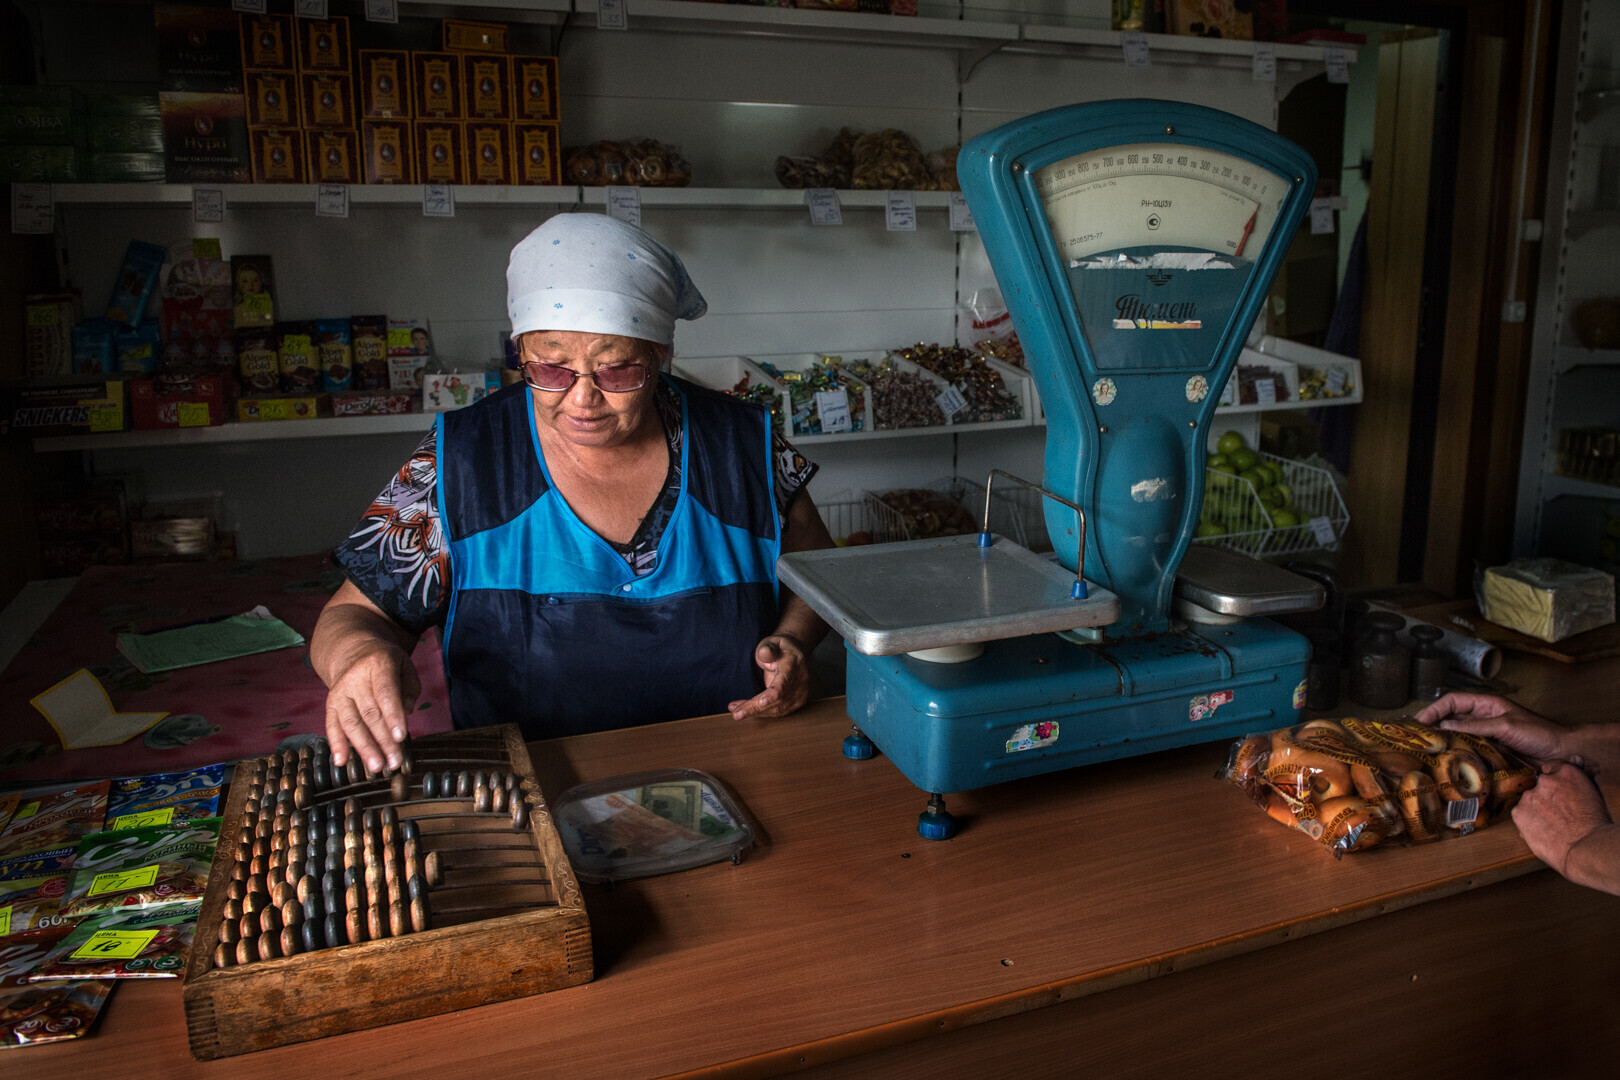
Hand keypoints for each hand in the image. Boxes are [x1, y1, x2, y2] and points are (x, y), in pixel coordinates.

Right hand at [323, 641, 420, 772]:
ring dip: (364, 748)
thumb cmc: (384, 663)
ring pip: (351, 723)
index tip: (401, 737)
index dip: (393, 716)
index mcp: (378, 664)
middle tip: (394, 761)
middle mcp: (355, 678)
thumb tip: (406, 712)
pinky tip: (342, 761)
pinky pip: (332, 725)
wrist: (352, 652)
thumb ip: (410, 687)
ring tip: (376, 767)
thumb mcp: (404, 664)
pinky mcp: (330, 704)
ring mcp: (340, 692)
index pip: (386, 693)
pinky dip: (336, 744)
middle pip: (370, 713)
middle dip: (383, 740)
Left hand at [729, 634, 810, 720]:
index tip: (761, 702)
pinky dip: (762, 713)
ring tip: (737, 711)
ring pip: (778, 709)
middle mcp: (800, 680)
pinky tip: (747, 710)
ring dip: (756, 712)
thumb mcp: (771, 643)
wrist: (793, 653)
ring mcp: (800, 692)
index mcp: (794, 664)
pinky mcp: (796, 701)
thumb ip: (767, 649)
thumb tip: (764, 653)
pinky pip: (779, 711)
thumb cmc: (778, 648)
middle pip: (778, 699)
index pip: (784, 681)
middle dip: (756, 707)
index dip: (773, 694)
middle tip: (736, 713)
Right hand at [1411, 692, 1572, 763]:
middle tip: (1416, 739)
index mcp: (1486, 705)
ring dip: (1444, 742)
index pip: (1452, 701)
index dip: (1434, 709)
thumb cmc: (1539, 733)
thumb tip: (1444, 726)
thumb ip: (1475, 726)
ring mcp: (1487, 736)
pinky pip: (1470, 751)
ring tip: (1427, 752)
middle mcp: (1484, 719)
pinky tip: (1448, 764)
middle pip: (1452, 718)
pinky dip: (1458, 755)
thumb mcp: (1505, 726)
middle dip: (1433, 726)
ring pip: (1459, 736)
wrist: (1563, 752)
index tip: (1418, 722)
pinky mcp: (1491, 752)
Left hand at [1512, 761, 1612, 877]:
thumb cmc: (1594, 823)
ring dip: (1536, 809)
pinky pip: (1521, 814)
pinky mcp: (1519, 812)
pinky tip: (1543, 830)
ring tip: (1552, 825)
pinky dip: (1528, 821)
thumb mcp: (1592, 792)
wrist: (1586, 847)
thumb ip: (1578, 778)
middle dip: (1546, 797)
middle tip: (1558, 813)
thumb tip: (1575, 760)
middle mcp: (1545, 781)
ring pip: (1529, 800)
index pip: (1551, 767)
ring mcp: (1530, 796)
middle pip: (1539, 786)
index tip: (1557, 791)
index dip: (1554, 780)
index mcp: (1566, 772)